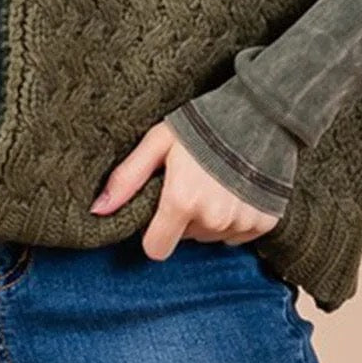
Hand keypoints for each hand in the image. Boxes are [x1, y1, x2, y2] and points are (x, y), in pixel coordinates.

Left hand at [89, 118, 281, 260]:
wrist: (260, 113)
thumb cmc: (203, 124)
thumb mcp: (158, 143)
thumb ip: (127, 179)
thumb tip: (97, 210)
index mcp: (182, 201)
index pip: (156, 249)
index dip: (155, 232)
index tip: (162, 210)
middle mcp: (212, 219)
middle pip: (186, 238)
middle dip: (185, 216)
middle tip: (193, 181)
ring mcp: (241, 222)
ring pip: (212, 236)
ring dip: (210, 216)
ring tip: (217, 181)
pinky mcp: (264, 223)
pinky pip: (239, 234)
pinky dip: (236, 217)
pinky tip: (237, 189)